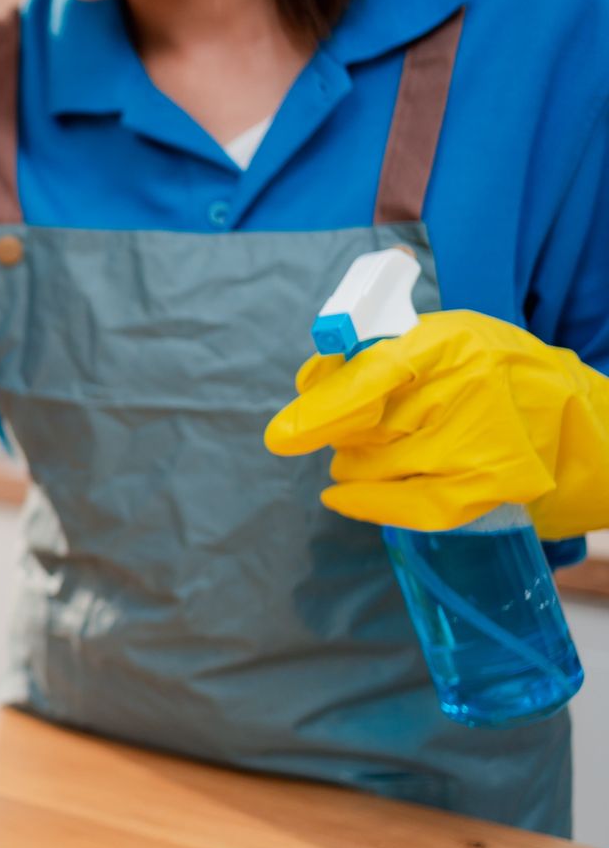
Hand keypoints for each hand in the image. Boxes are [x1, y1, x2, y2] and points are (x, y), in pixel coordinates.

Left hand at [264, 310, 608, 536]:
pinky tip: (342, 495)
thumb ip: (368, 356)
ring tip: (383, 445)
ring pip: (367, 467)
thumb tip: (306, 388)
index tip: (281, 436)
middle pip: (361, 430)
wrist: (566, 416)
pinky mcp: (480, 489)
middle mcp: (464, 395)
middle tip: (362, 423)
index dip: (323, 407)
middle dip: (342, 431)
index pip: (373, 374)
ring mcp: (474, 447)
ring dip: (355, 461)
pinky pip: (398, 508)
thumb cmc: (486, 371)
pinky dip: (361, 501)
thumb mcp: (435, 339)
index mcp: (449, 344)